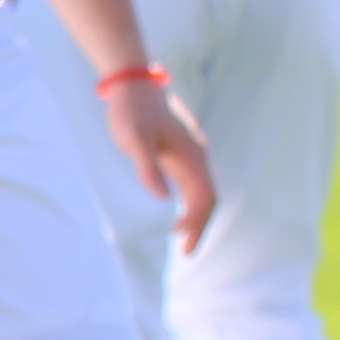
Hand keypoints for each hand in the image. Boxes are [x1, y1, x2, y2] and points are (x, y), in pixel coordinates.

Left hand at [102, 73, 218, 251]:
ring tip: (183, 242)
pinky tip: (177, 216)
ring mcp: (189, 157)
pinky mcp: (179, 156)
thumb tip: (162, 198)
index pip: (203, 197)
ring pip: (201, 193)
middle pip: (207, 199)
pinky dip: (189, 205)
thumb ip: (147, 168)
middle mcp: (196, 158)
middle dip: (199, 226)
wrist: (134, 86)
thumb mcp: (134, 140)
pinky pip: (191, 186)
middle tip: (186, 253)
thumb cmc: (132, 112)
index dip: (196, 221)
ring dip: (196, 217)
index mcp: (192, 157)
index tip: (180, 240)